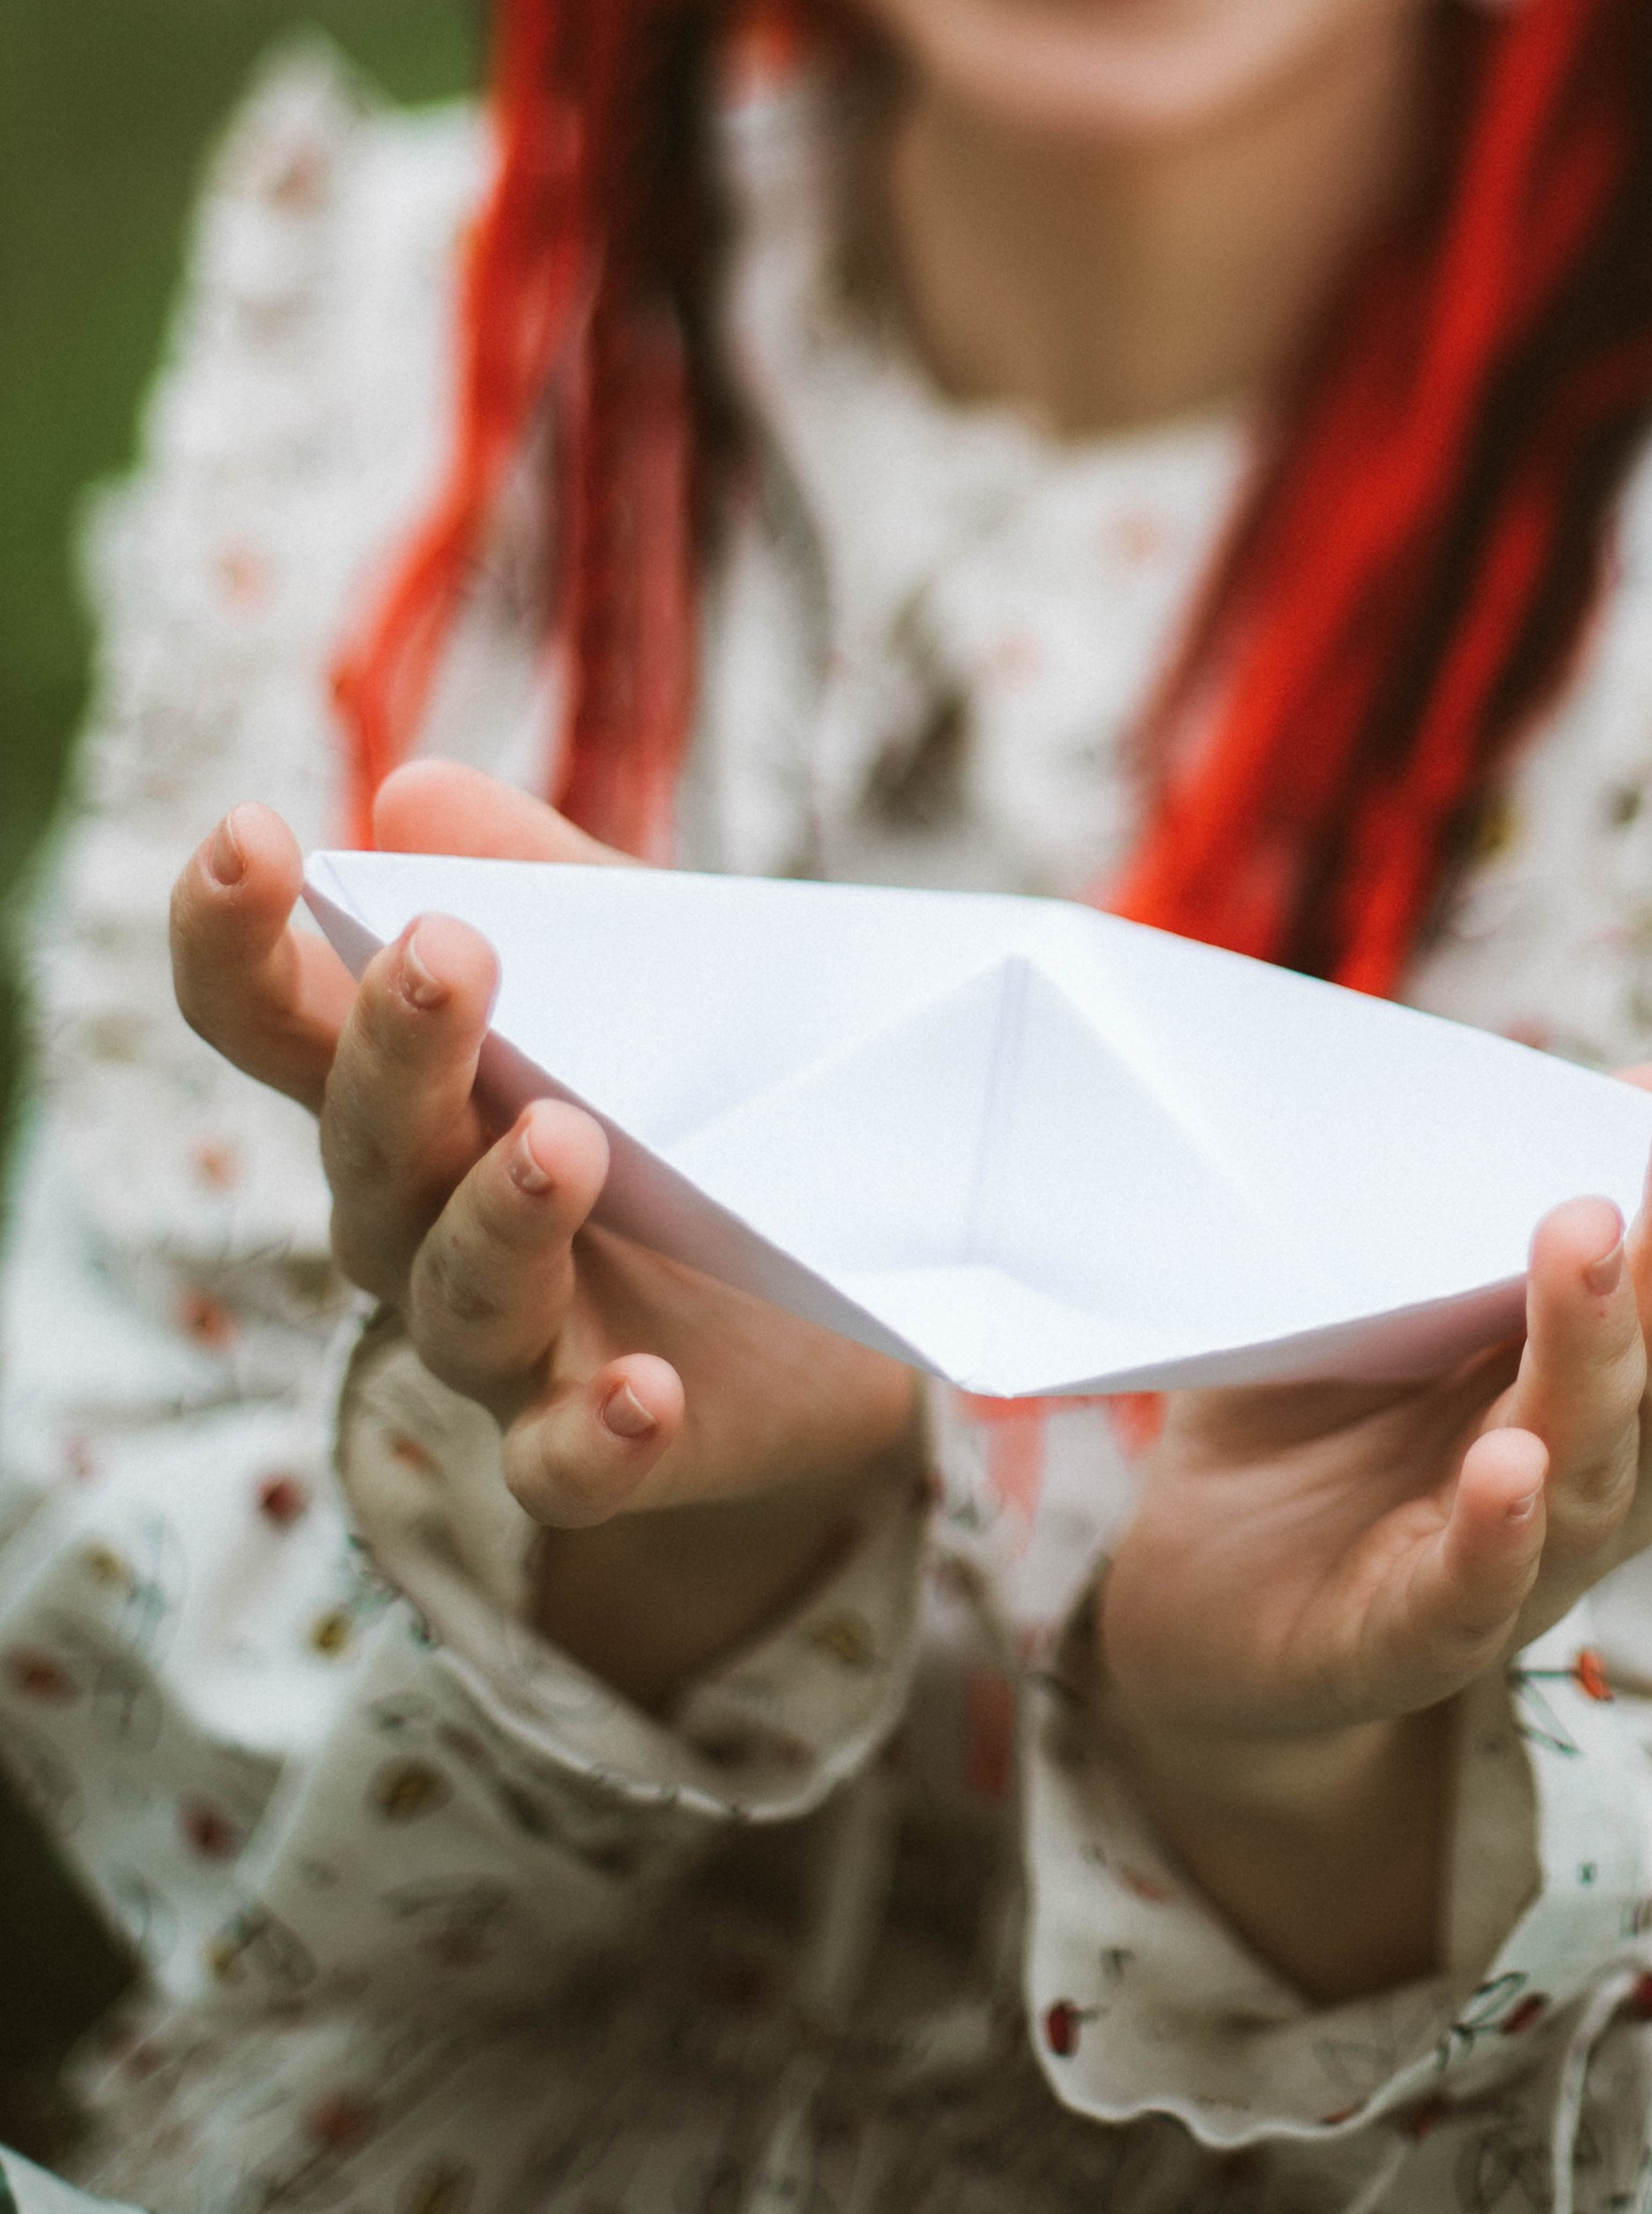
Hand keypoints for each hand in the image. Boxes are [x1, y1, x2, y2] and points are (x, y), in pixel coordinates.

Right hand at [171, 763, 921, 1704]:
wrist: (813, 1304)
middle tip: (445, 951)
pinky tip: (644, 1392)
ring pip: (459, 1291)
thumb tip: (414, 793)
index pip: (274, 1017)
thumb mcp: (643, 969)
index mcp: (403, 1085)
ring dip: (499, 1215)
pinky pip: (563, 1462)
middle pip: (366, 1142)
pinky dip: (594, 1433)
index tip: (248, 836)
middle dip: (394, 1050)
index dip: (234, 936)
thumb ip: (548, 880)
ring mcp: (498, 1335)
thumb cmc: (682, 1102)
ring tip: (564, 1144)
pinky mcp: (589, 1440)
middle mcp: (412, 1215)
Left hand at [1095, 1072, 1651, 1993]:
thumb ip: (1538, 1155)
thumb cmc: (1350, 1379)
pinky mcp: (1412, 1630)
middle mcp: (1619, 1459)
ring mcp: (1529, 1555)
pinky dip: (1499, 1530)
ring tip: (1576, 1235)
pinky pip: (1474, 1591)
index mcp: (1648, 1359)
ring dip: (1592, 1347)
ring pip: (1594, 1458)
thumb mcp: (1432, 1242)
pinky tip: (1505, 1468)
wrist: (1213, 1573)